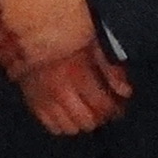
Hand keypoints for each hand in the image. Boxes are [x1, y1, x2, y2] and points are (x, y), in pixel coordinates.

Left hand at [0, 0, 97, 77]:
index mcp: (5, 3)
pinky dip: (15, 72)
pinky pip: (14, 71)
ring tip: (14, 59)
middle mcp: (7, 25)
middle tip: (4, 45)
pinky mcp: (33, 62)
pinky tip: (22, 69)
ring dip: (5, 59)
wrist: (90, 8)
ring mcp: (19, 45)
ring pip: (2, 58)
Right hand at [15, 43, 132, 136]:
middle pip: (87, 122)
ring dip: (82, 122)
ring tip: (86, 112)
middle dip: (100, 118)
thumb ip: (111, 70)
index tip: (119, 107)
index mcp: (78, 75)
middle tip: (103, 110)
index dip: (115, 110)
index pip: (102, 105)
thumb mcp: (94, 45)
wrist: (31, 30)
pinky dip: (63, 124)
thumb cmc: (67, 33)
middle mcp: (61, 92)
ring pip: (69, 128)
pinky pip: (51, 126)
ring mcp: (44, 99)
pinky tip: (68, 114)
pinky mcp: (32, 102)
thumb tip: (126, 92)